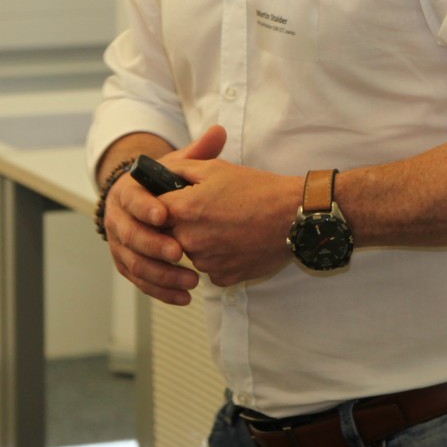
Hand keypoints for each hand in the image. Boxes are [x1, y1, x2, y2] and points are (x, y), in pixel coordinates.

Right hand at [103, 127, 225, 305]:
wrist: (143, 202)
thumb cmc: (163, 183)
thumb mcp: (177, 166)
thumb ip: (197, 153)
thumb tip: (219, 132)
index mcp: (128, 192)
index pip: (132, 199)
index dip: (146, 207)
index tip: (164, 216)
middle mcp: (118, 220)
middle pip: (130, 236)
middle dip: (154, 246)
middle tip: (180, 254)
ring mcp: (120, 245)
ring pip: (134, 264)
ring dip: (161, 275)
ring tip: (190, 281)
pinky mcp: (127, 264)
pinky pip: (140, 281)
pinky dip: (160, 291)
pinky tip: (183, 298)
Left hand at [157, 125, 301, 286]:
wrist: (294, 216)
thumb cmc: (257, 188)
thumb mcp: (216, 168)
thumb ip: (180, 169)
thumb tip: (159, 174)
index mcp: (183, 210)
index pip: (152, 211)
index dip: (162, 204)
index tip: (174, 200)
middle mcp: (189, 240)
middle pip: (169, 234)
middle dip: (181, 223)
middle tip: (208, 211)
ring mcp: (206, 263)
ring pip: (191, 253)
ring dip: (200, 242)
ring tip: (227, 224)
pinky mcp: (222, 278)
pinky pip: (210, 268)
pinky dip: (219, 257)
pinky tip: (237, 241)